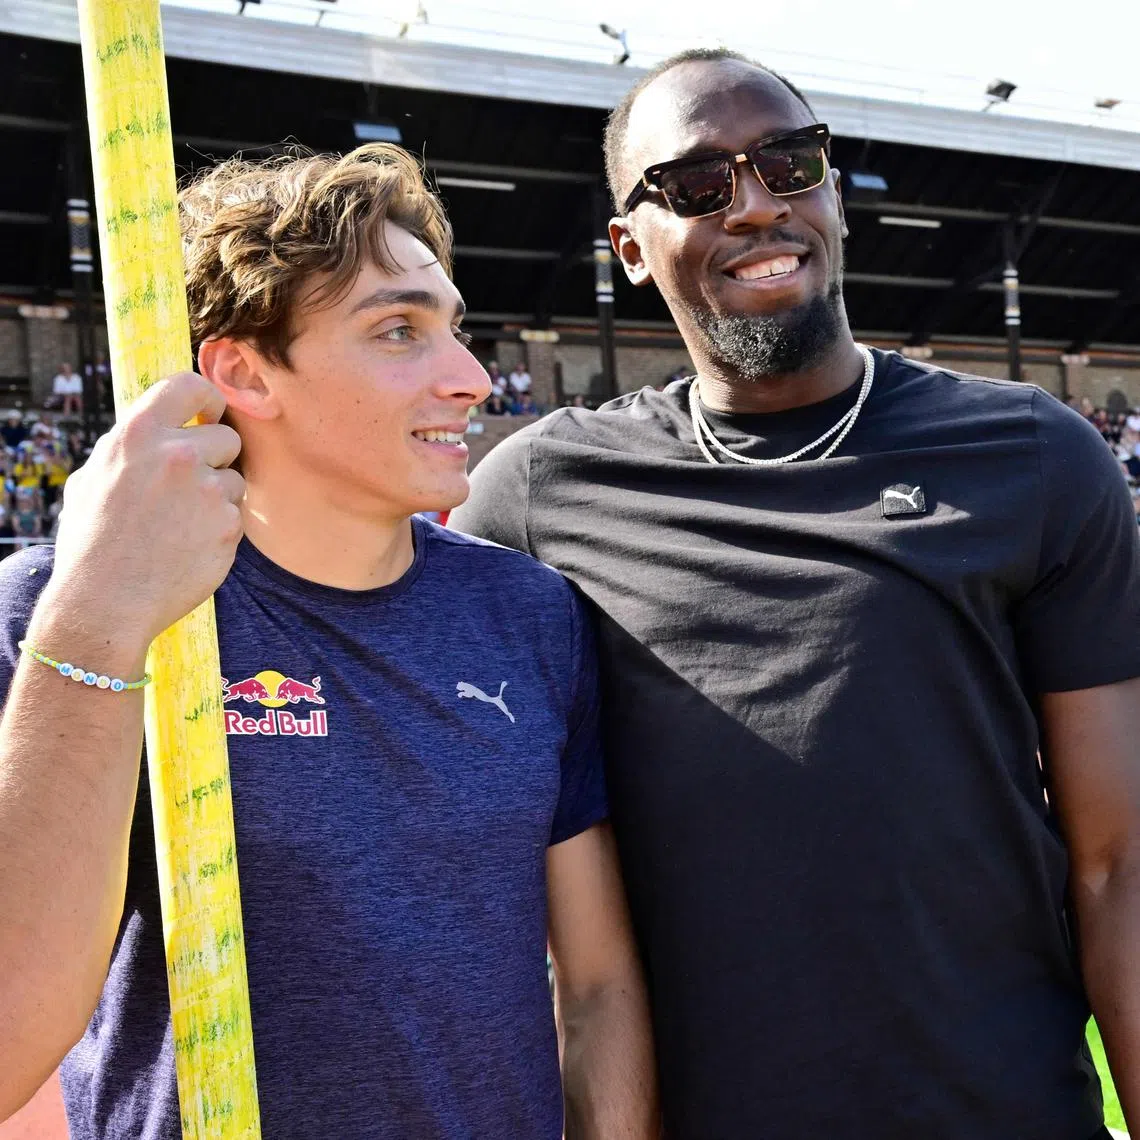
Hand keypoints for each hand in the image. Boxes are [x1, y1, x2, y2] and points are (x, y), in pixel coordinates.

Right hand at [46, 373, 243, 651]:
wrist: (106, 601)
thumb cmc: (93, 541)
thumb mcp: (94, 477)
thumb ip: (131, 448)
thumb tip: (159, 427)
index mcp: (138, 433)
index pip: (190, 385)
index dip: (207, 400)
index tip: (209, 414)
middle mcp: (176, 454)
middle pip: (228, 438)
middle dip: (216, 460)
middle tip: (188, 489)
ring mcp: (206, 489)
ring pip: (235, 480)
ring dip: (217, 497)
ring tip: (179, 525)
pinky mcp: (227, 524)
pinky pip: (235, 515)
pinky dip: (219, 529)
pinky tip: (188, 547)